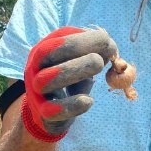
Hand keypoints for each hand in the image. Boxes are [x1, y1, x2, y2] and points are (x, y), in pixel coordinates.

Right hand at [21, 27, 118, 141]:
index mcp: (47, 49)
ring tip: (96, 74)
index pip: (61, 37)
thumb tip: (114, 52)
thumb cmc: (71, 79)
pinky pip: (51, 110)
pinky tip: (88, 101)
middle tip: (100, 60)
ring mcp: (36, 90)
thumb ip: (98, 54)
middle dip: (76, 49)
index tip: (110, 46)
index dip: (87, 39)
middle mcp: (36, 67)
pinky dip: (71, 105)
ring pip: (45, 81)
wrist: (49, 111)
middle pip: (47, 53)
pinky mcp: (42, 113)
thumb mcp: (82, 62)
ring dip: (73, 72)